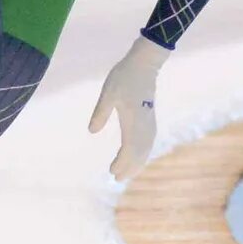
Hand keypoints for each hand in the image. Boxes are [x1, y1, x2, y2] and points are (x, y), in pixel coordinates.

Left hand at [87, 35, 170, 179]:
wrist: (145, 64)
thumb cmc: (124, 77)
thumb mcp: (108, 93)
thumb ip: (100, 113)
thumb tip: (92, 132)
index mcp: (133, 121)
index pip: (129, 149)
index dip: (122, 163)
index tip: (112, 172)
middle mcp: (144, 125)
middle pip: (140, 153)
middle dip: (130, 167)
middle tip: (117, 179)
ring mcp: (150, 122)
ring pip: (146, 148)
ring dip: (137, 162)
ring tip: (127, 173)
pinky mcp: (150, 118)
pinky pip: (149, 141)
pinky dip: (143, 152)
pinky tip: (137, 155)